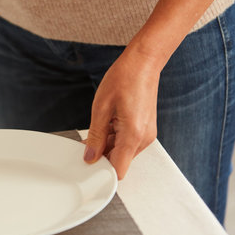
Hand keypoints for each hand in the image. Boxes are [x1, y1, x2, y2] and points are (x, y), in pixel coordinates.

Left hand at [83, 47, 160, 179]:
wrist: (143, 63)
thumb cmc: (124, 79)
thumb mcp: (101, 108)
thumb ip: (96, 137)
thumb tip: (90, 157)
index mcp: (133, 135)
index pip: (118, 170)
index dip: (102, 171)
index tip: (88, 165)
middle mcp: (144, 139)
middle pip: (120, 161)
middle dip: (102, 156)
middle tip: (87, 141)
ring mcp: (147, 134)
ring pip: (123, 152)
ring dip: (108, 145)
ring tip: (101, 124)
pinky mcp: (146, 129)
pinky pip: (128, 142)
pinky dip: (115, 138)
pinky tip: (108, 122)